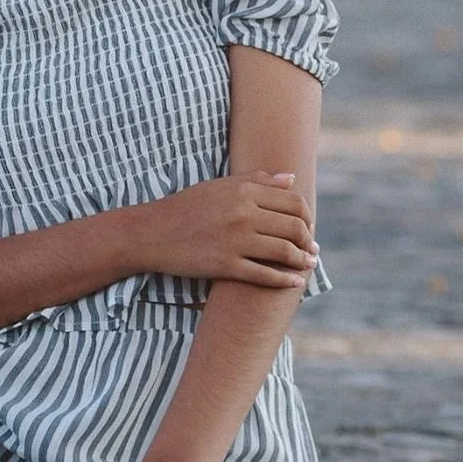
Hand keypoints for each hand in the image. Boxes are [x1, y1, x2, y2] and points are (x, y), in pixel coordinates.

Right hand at [134, 170, 315, 288]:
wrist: (151, 233)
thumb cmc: (185, 207)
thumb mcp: (219, 185)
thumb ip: (257, 180)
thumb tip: (292, 179)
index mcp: (243, 191)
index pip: (293, 202)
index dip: (307, 216)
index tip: (307, 225)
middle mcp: (243, 214)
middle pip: (293, 227)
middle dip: (308, 240)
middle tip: (311, 248)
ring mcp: (235, 241)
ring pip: (284, 252)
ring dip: (302, 260)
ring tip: (308, 263)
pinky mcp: (225, 265)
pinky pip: (264, 275)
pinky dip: (285, 280)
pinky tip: (295, 282)